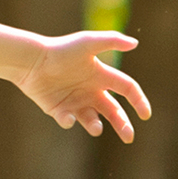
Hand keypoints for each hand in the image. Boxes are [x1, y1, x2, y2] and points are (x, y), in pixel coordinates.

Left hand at [3, 27, 152, 138]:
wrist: (31, 61)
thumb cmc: (60, 50)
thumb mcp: (87, 42)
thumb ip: (111, 41)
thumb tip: (135, 43)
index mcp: (101, 75)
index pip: (127, 89)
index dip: (139, 101)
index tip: (146, 115)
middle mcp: (91, 90)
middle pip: (114, 111)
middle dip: (123, 124)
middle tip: (129, 137)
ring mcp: (76, 102)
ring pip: (93, 120)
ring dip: (97, 126)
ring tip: (96, 128)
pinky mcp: (59, 110)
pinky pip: (69, 121)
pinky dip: (70, 122)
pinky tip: (67, 118)